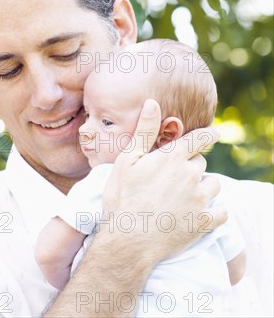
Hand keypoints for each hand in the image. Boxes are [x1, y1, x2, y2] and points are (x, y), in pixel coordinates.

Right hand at [101, 99, 225, 263]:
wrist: (128, 240)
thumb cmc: (122, 198)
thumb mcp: (127, 161)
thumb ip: (144, 131)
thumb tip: (153, 103)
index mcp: (173, 158)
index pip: (199, 139)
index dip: (208, 134)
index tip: (215, 132)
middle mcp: (191, 175)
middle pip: (201, 164)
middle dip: (191, 168)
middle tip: (172, 180)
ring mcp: (200, 200)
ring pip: (213, 186)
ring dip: (203, 188)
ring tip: (182, 198)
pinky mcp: (205, 222)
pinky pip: (221, 212)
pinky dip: (213, 212)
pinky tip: (197, 215)